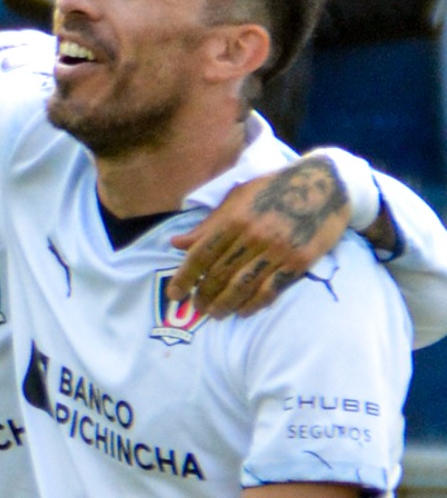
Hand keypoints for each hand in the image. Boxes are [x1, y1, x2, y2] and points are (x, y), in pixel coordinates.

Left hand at [169, 157, 350, 317]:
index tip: (174, 293)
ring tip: (214, 314)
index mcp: (234, 218)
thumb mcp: (236, 198)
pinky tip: (243, 311)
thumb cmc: (273, 189)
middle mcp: (253, 236)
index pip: (201, 254)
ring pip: (243, 286)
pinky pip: (271, 289)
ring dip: (225, 304)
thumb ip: (207, 225)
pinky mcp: (299, 262)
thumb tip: (177, 243)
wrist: (324, 185)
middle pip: (220, 273)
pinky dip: (254, 304)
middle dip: (204, 294)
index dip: (185, 277)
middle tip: (196, 307)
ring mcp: (277, 250)